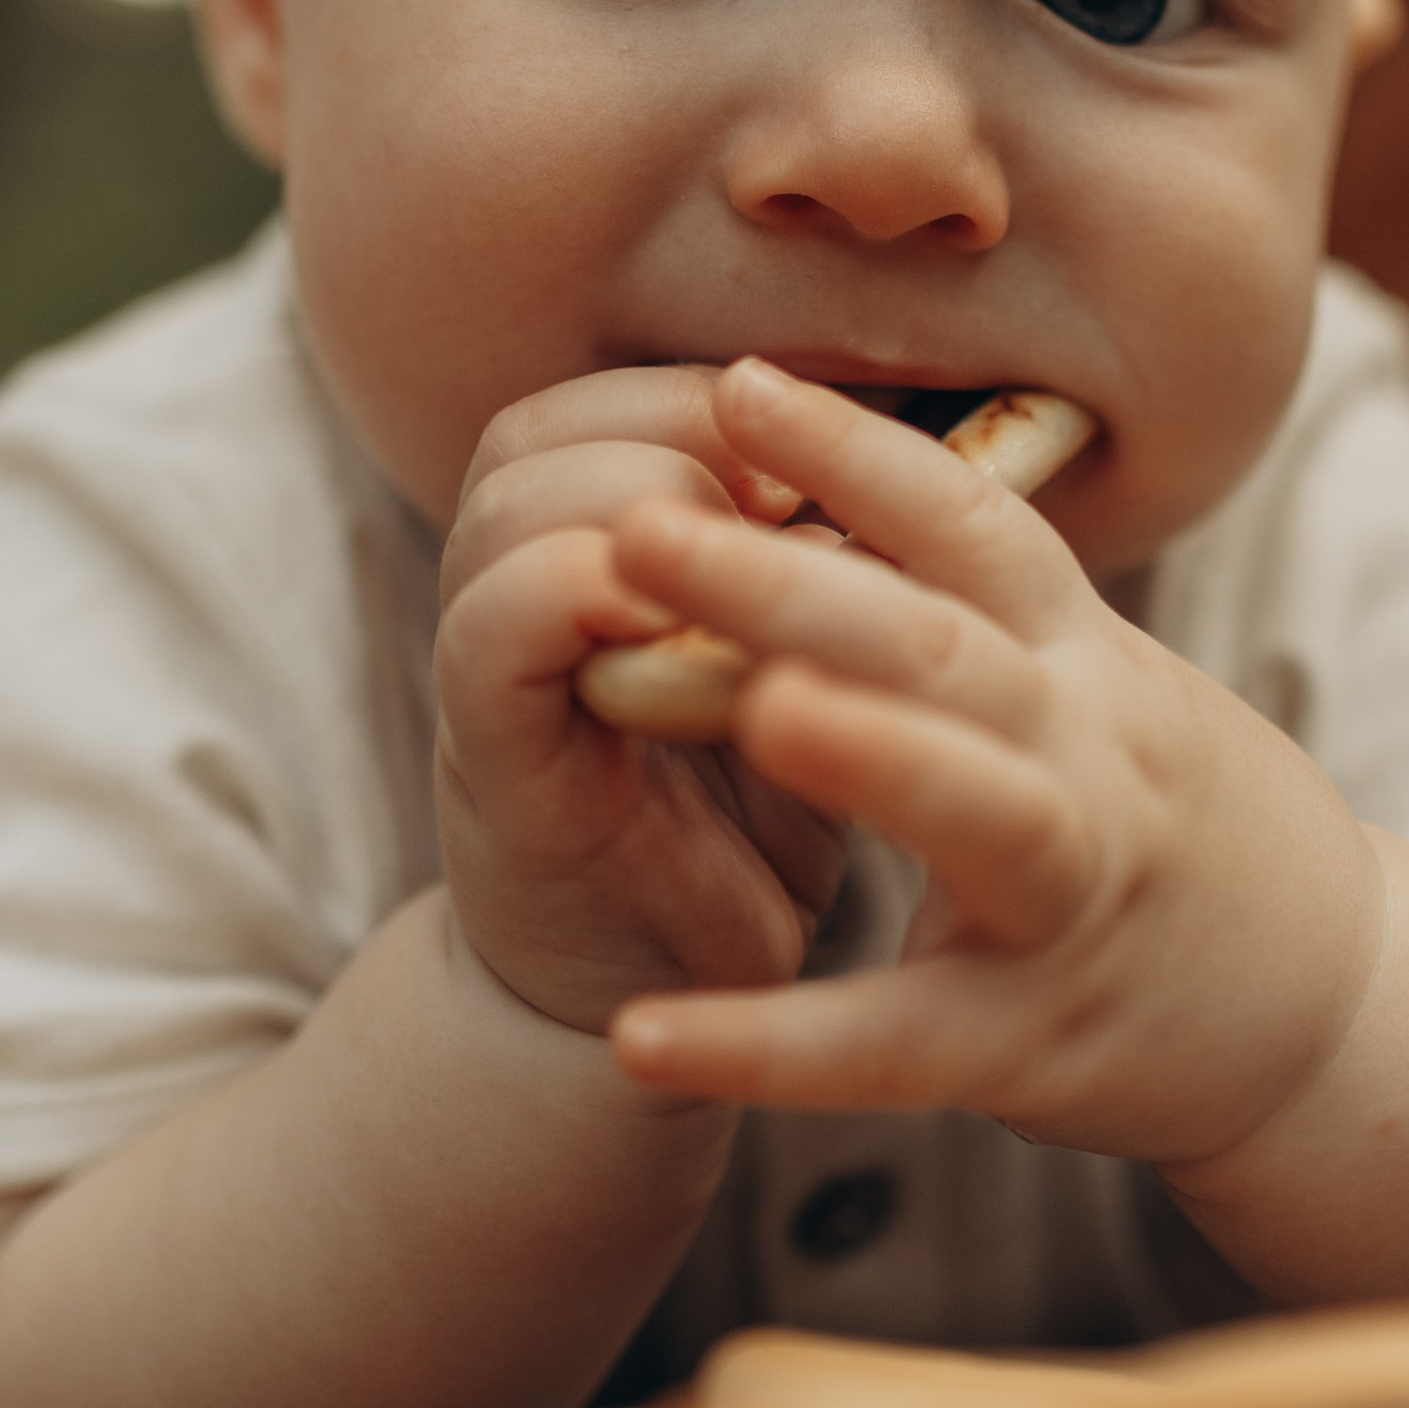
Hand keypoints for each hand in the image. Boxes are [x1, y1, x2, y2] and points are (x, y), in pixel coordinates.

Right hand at [436, 365, 852, 1035]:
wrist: (674, 1009)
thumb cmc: (746, 828)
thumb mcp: (789, 672)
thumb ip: (809, 566)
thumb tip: (914, 445)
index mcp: (585, 556)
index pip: (599, 404)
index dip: (703, 398)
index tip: (815, 461)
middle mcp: (514, 597)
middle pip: (537, 432)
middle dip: (674, 434)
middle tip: (788, 504)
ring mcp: (494, 678)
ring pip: (510, 505)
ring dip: (640, 502)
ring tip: (756, 560)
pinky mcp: (496, 766)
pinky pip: (496, 632)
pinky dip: (583, 596)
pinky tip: (690, 626)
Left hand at [603, 359, 1387, 1168]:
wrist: (1337, 1007)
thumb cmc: (1168, 824)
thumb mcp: (1101, 692)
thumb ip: (977, 619)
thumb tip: (805, 513)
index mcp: (1081, 661)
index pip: (974, 526)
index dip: (860, 453)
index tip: (738, 383)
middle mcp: (1088, 756)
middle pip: (945, 646)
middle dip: (793, 581)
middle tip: (641, 527)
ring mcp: (1072, 896)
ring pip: (977, 808)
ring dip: (871, 753)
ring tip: (756, 713)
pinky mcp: (1032, 1041)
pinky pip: (892, 1046)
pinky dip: (767, 1048)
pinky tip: (640, 1041)